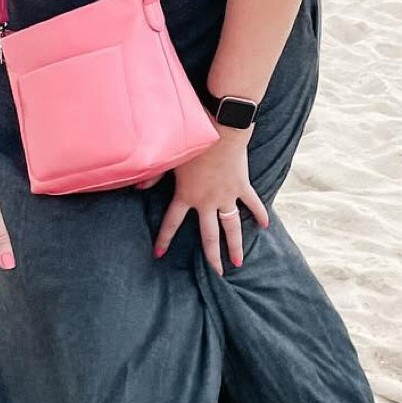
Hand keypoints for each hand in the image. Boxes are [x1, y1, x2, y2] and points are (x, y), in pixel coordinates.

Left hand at [153, 128, 268, 273]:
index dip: (164, 239)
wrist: (221, 129)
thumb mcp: (170, 159)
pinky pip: (252, 203)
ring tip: (238, 262)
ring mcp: (226, 195)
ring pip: (232, 226)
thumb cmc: (193, 141)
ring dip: (235, 245)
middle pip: (209, 235)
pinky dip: (259, 213)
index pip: (172, 222)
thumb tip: (137, 188)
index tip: (158, 254)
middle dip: (212, 255)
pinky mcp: (241, 186)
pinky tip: (264, 226)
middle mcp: (207, 201)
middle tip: (217, 273)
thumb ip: (153, 175)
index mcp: (187, 195)